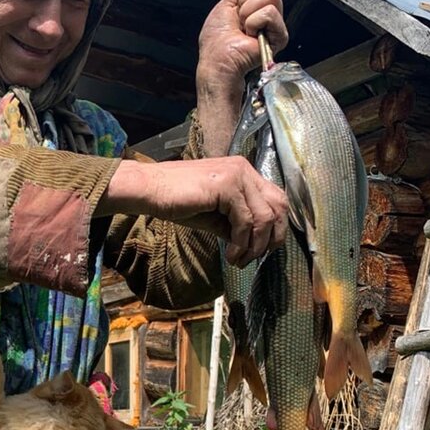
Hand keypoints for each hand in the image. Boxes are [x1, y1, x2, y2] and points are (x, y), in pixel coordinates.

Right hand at [101, 156, 288, 265]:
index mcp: (244, 172)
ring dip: (254, 246)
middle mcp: (245, 169)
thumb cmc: (178, 202)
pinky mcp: (227, 186)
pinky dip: (241, 243)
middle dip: (273, 237)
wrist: (151, 191)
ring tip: (239, 260)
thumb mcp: (215, 216)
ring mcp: (237, 175)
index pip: (276, 199)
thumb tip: (254, 244)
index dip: (276, 228)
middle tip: (256, 258)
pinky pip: (245, 221)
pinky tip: (229, 254)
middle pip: (279, 206)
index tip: (262, 250)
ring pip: (264, 217)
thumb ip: (236, 224)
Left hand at [197, 0, 288, 95]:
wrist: (217, 61)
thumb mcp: (225, 5)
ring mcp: (276, 23)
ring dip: (248, 11)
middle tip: (239, 17)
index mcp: (258, 3)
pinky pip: (270, 12)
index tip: (237, 1)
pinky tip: (249, 35)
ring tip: (243, 27)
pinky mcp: (280, 35)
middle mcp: (270, 11)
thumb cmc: (217, 42)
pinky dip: (253, 22)